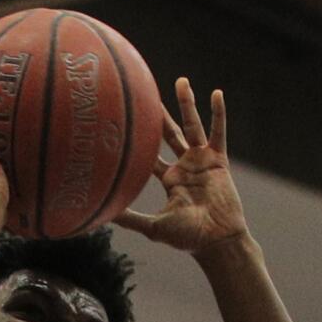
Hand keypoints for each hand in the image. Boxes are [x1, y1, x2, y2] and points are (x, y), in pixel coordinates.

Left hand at [117, 79, 249, 256]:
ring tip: (180, 82)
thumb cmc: (186, 238)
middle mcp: (185, 167)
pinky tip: (215, 93)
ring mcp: (202, 161)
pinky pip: (218, 132)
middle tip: (147, 92)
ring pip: (192, 126)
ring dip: (187, 104)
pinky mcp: (219, 160)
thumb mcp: (153, 227)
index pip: (150, 155)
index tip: (125, 123)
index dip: (140, 140)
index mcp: (170, 179)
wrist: (215, 240)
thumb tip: (102, 216)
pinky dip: (218, 113)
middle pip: (169, 134)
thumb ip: (130, 219)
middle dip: (159, 115)